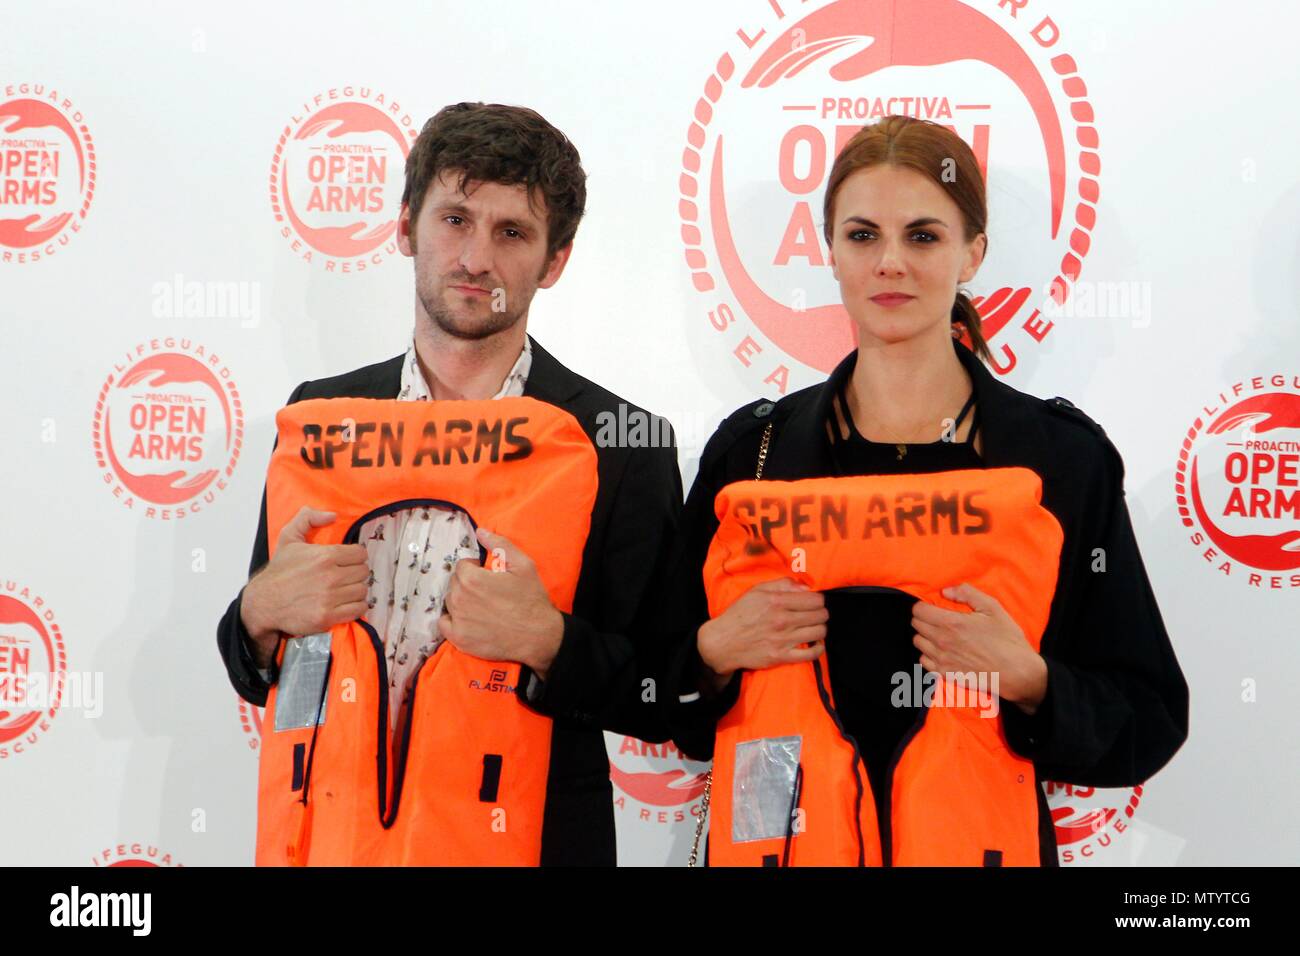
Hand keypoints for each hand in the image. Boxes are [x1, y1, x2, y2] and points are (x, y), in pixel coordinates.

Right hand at [239, 506, 369, 667]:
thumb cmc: (279, 572)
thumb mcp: (289, 538)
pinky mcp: (328, 616)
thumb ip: (308, 518)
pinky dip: (356, 607)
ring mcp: (330, 598)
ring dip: (356, 590)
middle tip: (346, 576)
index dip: (355, 557)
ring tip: (346, 590)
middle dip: (356, 573)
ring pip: (362, 590)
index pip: (360, 553)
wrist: (263, 603)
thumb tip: (332, 515)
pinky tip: (347, 604)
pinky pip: (358, 609)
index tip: (348, 561)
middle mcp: (330, 576)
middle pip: (363, 572)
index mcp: (325, 556)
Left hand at [437, 528, 564, 677]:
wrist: (538, 636)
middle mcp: (459, 599)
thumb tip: (480, 531)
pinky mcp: (459, 639)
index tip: (488, 576)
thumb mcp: (523, 565)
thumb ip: (500, 545)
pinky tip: (468, 619)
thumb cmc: (531, 599)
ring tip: (480, 605)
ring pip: (449, 601)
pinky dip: (452, 620)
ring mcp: (458, 621)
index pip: (462, 565)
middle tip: (487, 591)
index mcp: (471, 579)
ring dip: (461, 600)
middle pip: (454, 583)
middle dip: (467, 583)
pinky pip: (444, 623)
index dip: (476, 568)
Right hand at [697, 578, 827, 688]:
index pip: (815, 599)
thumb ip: (782, 585)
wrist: (723, 642)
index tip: (813, 602)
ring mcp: (783, 639)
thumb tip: (806, 587)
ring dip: (819, 629)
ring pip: (819, 632)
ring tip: (813, 628)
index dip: (818, 599)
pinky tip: (814, 644)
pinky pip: (811, 654)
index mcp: (776, 601)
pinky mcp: (782, 656)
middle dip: (820, 613)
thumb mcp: (756, 591)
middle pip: (820, 615)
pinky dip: (818, 648)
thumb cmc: (740, 614)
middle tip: (814, 615)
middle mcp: (782, 620)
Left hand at [911, 582, 1047, 711]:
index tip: (933, 606)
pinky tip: (943, 650)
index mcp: (951, 623)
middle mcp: (942, 641)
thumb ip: (967, 594)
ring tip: (941, 634)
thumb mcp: (992, 608)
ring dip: (925, 636)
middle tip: (939, 618)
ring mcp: (942, 659)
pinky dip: (929, 654)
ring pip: (918, 642)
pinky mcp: (945, 674)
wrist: (1016, 672)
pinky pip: (924, 661)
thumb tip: (946, 591)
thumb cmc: (1007, 640)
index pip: (919, 610)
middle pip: (916, 625)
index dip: (924, 605)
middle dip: (924, 618)